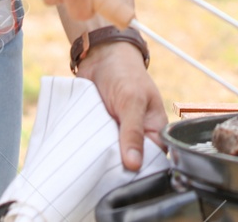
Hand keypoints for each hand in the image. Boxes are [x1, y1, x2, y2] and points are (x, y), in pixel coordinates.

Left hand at [78, 41, 166, 170]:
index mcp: (155, 129)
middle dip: (118, 169)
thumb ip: (133, 132)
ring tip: (91, 165)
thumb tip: (134, 165)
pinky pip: (97, 149)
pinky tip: (82, 157)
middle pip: (130, 164)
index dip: (140, 173)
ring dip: (102, 160)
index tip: (124, 180)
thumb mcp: (131, 101)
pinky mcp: (101, 133)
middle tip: (104, 174)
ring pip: (112, 158)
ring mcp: (118, 135)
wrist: (99, 56)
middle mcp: (138, 136)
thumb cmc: (124, 73)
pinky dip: (90, 151)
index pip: (152, 161)